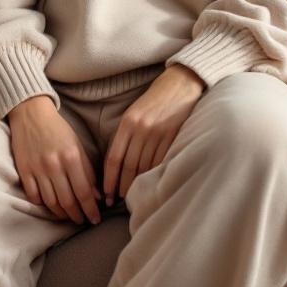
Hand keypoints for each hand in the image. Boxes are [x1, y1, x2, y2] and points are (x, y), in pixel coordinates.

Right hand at [7, 95, 102, 225]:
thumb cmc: (58, 128)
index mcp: (71, 157)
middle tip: (83, 221)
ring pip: (51, 202)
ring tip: (69, 217)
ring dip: (62, 214)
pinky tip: (51, 207)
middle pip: (68, 201)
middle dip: (78, 216)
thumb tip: (96, 195)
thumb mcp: (77, 145)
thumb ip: (87, 170)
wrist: (31, 113)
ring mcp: (37, 169)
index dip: (91, 209)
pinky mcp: (24, 171)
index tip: (96, 219)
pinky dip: (44, 206)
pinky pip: (34, 197)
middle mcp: (54, 165)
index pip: (84, 192)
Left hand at [103, 64, 204, 204]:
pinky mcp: (173, 136)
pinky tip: (149, 184)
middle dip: (121, 186)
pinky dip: (153, 175)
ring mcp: (157, 133)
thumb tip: (118, 162)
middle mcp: (141, 129)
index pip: (114, 157)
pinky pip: (160, 161)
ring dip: (136, 184)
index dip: (109, 179)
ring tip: (130, 197)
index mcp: (128, 122)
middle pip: (128, 166)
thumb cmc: (154, 99)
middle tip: (114, 202)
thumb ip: (126, 134)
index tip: (105, 193)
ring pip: (144, 166)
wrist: (180, 84)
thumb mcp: (134, 112)